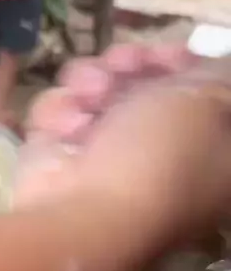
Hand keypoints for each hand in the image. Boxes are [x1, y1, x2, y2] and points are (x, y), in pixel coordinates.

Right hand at [18, 44, 230, 241]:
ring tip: (89, 98)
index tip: (167, 54)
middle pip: (142, 88)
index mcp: (208, 158)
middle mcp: (158, 160)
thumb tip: (208, 68)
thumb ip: (215, 75)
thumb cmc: (158, 159)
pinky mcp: (56, 161)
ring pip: (94, 92)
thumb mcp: (208, 102)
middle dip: (131, 67)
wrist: (86, 216)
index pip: (197, 95)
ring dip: (90, 84)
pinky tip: (66, 128)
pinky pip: (57, 114)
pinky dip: (59, 115)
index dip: (181, 66)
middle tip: (122, 67)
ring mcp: (103, 162)